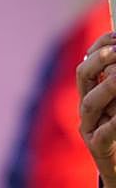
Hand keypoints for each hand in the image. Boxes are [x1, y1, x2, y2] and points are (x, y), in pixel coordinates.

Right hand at [78, 32, 115, 182]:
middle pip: (82, 76)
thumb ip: (115, 82)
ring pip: (89, 103)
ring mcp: (88, 126)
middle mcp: (87, 105)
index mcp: (92, 91)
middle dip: (99, 61)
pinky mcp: (97, 148)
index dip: (100, 46)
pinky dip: (113, 124)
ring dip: (106, 88)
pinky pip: (102, 134)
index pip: (88, 61)